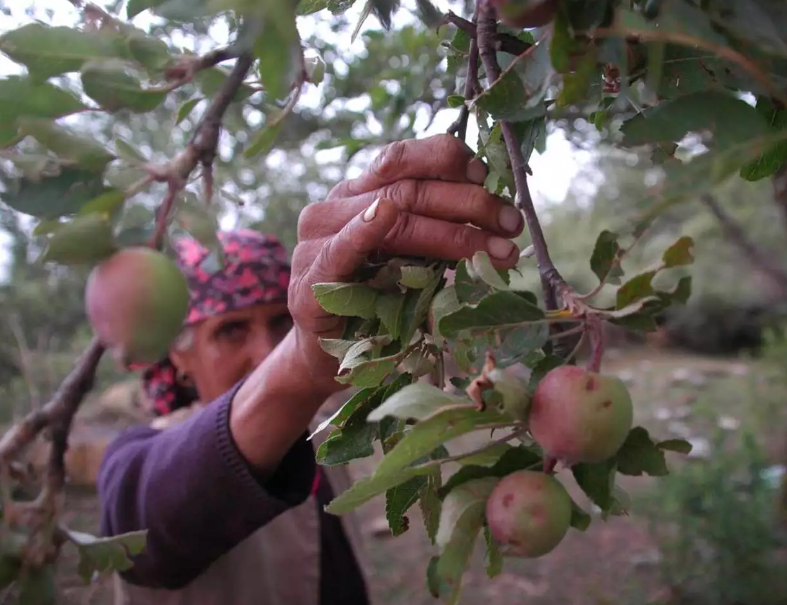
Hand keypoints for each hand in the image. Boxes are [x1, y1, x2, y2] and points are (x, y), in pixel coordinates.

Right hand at [288, 134, 524, 386]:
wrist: (328, 356)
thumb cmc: (374, 304)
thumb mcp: (409, 259)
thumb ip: (434, 230)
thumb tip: (498, 214)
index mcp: (360, 192)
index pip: (405, 158)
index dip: (451, 161)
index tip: (491, 180)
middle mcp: (337, 206)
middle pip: (409, 188)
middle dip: (470, 204)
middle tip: (511, 223)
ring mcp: (318, 240)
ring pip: (392, 216)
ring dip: (452, 232)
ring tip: (497, 250)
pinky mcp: (310, 280)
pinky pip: (339, 249)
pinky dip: (362, 230)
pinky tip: (383, 215)